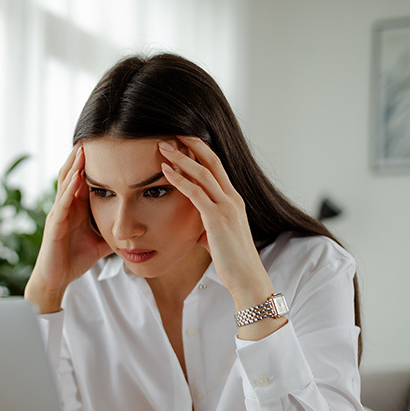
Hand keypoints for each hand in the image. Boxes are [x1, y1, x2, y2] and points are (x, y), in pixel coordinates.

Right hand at [25, 146, 111, 312]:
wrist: (56, 279)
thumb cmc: (74, 259)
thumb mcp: (100, 242)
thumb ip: (114, 231)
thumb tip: (136, 228)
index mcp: (76, 208)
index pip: (84, 179)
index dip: (92, 163)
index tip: (107, 145)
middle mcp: (65, 207)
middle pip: (72, 174)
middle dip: (81, 156)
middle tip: (94, 135)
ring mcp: (58, 214)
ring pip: (65, 183)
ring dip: (74, 165)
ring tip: (83, 148)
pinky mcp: (54, 225)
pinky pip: (62, 203)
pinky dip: (69, 189)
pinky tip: (77, 177)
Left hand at [157, 137, 273, 310]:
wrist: (247, 277)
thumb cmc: (232, 261)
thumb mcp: (218, 237)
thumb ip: (208, 226)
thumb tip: (197, 228)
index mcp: (234, 200)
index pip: (217, 167)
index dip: (200, 152)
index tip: (183, 141)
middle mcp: (233, 198)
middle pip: (212, 161)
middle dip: (191, 145)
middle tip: (171, 133)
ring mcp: (226, 206)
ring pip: (202, 173)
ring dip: (181, 157)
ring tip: (162, 146)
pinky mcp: (217, 218)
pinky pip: (196, 192)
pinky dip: (179, 179)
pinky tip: (165, 171)